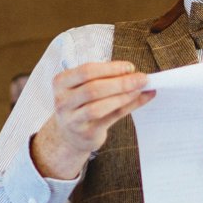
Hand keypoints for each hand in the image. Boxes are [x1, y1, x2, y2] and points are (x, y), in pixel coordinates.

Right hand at [31, 61, 153, 180]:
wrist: (69, 134)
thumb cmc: (81, 104)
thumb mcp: (85, 88)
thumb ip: (107, 79)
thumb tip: (135, 73)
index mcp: (61, 83)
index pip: (86, 71)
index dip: (110, 68)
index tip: (129, 67)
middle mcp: (63, 101)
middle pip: (93, 88)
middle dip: (120, 82)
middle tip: (141, 78)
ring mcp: (73, 119)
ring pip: (99, 107)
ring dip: (123, 96)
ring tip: (139, 89)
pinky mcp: (86, 132)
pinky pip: (110, 118)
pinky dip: (128, 107)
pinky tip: (140, 99)